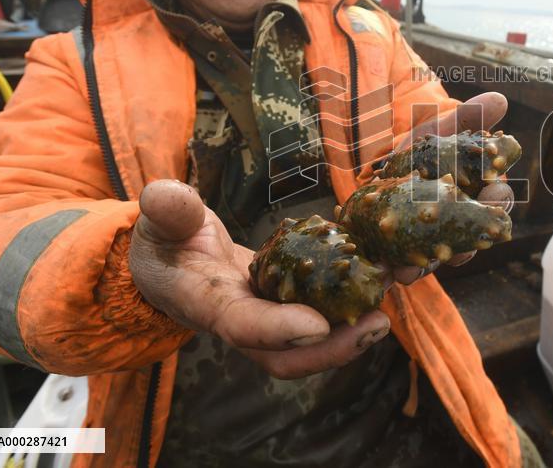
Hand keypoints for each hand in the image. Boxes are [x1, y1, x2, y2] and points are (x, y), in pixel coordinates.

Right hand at [129, 180, 390, 378]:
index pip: (242, 326)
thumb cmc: (164, 240)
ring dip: (355, 327)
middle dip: (334, 348)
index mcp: (207, 304)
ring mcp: (269, 315)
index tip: (318, 325)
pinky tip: (389, 274)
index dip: (279, 330)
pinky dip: (356, 297)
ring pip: (313, 341)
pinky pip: (324, 310)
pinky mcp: (289, 301)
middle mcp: (243, 321)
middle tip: (375, 324)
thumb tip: (165, 196)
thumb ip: (166, 211)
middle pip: (288, 355)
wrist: (173, 259)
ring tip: (392, 301)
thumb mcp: (160, 221)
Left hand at [388, 92, 513, 285]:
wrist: (378, 177)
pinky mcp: (413, 256)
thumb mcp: (436, 133)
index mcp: (477, 192)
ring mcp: (440, 241)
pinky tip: (397, 271)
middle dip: (471, 243)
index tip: (492, 193)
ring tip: (421, 265)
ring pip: (447, 257)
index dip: (498, 199)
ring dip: (435, 262)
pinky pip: (415, 268)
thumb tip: (499, 98)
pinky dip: (408, 270)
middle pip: (478, 237)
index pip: (499, 199)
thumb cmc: (417, 155)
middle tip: (465, 243)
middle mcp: (463, 220)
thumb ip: (467, 118)